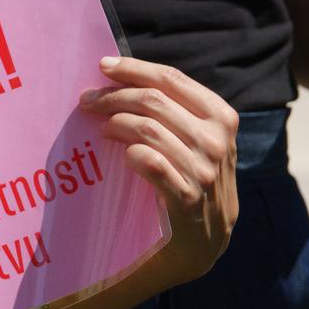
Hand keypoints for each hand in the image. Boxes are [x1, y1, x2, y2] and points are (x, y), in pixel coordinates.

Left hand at [80, 57, 238, 286]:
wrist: (201, 242)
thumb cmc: (188, 180)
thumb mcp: (194, 141)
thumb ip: (171, 112)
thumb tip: (118, 78)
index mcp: (221, 116)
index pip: (172, 79)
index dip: (134, 68)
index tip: (103, 66)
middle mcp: (216, 140)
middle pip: (153, 100)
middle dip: (114, 95)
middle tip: (87, 101)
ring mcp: (204, 170)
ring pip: (147, 128)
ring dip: (114, 123)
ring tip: (100, 127)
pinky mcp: (187, 198)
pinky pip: (149, 162)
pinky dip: (129, 153)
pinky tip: (121, 154)